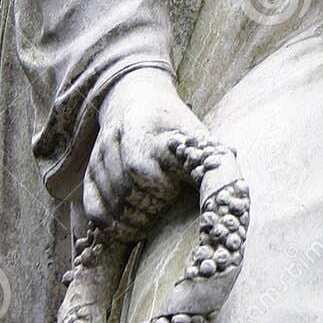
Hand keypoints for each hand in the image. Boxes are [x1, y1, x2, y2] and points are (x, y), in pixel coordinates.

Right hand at [82, 67, 207, 229]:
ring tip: (151, 217)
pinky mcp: (90, 171)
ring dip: (133, 220)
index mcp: (141, 126)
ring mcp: (99, 157)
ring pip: (110, 204)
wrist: (134, 96)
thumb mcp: (192, 129)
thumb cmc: (172, 121)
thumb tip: (233, 188)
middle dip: (148, 208)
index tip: (175, 189)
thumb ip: (208, 156)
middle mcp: (114, 140)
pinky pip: (94, 209)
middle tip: (163, 208)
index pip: (139, 167)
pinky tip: (130, 226)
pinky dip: (112, 225)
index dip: (159, 188)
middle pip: (125, 190)